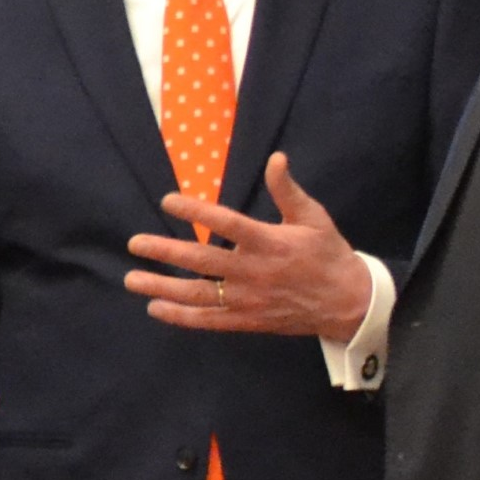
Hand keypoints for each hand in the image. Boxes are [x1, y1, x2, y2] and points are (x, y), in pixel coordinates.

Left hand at [125, 153, 373, 341]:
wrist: (347, 303)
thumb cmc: (328, 254)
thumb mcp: (314, 217)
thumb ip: (288, 190)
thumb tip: (275, 158)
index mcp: (270, 242)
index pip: (226, 224)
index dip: (196, 212)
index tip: (168, 201)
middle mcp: (254, 272)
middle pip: (202, 261)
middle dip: (165, 252)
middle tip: (134, 243)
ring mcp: (248, 300)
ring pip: (198, 294)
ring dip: (162, 288)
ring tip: (132, 280)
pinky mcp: (247, 321)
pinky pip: (208, 320)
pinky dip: (180, 317)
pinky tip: (156, 308)